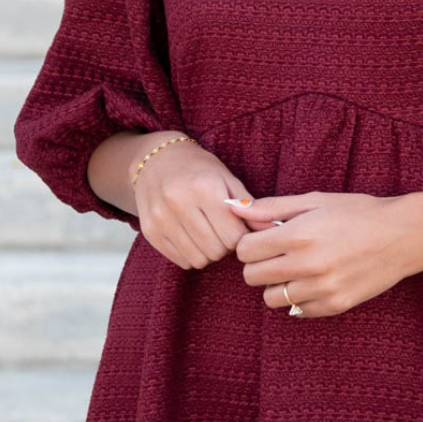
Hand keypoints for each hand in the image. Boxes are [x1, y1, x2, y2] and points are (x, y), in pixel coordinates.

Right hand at [131, 134, 255, 269]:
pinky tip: (191, 237)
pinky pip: (181, 261)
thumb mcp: (227, 179)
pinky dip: (191, 255)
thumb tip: (272, 230)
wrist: (155, 161)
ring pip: (199, 260)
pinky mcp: (150, 232)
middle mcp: (179, 202)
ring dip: (209, 253)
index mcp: (204, 187)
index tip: (237, 227)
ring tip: (207, 234)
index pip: (233, 236)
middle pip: (216, 250)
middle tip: (222, 232)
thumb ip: (249, 206)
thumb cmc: (198, 170)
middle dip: (225, 246)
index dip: (240, 236)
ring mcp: (161, 218)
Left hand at [231, 189, 422, 317]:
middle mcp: (307, 265)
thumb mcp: (315, 200)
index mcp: (299, 235)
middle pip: (252, 276)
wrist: (402, 236)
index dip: (250, 244)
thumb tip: (237, 210)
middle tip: (278, 254)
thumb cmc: (358, 212)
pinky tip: (315, 281)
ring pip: (271, 298)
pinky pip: (296, 311)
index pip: (245, 251)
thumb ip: (273, 208)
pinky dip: (299, 298)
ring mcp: (321, 289)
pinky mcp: (334, 305)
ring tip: (297, 269)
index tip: (264, 240)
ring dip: (277, 284)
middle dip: (259, 264)